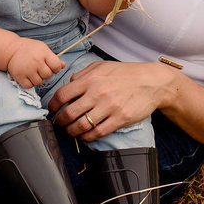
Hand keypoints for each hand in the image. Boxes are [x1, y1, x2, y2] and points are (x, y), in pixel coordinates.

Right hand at [6, 39, 64, 88]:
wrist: (11, 49)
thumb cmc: (30, 49)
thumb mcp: (43, 49)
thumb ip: (53, 58)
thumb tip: (63, 66)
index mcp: (44, 53)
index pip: (56, 66)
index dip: (55, 68)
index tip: (50, 66)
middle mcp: (36, 62)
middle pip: (48, 75)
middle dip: (45, 73)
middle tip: (39, 68)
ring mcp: (27, 70)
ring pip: (39, 82)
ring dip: (37, 79)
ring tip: (33, 72)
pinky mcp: (19, 76)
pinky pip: (29, 86)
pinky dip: (29, 83)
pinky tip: (27, 76)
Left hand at [47, 60, 168, 141]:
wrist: (151, 82)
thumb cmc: (126, 73)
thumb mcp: (102, 66)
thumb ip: (84, 74)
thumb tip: (69, 82)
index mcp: (90, 79)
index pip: (63, 94)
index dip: (53, 105)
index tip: (52, 110)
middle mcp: (97, 93)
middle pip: (69, 113)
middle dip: (60, 121)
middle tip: (59, 123)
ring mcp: (109, 107)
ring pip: (81, 125)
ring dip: (71, 131)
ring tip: (70, 131)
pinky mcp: (119, 119)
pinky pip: (97, 133)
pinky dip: (87, 137)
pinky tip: (84, 136)